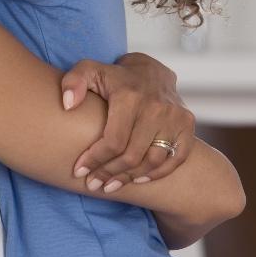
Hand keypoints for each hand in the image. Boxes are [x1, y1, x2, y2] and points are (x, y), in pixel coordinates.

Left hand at [61, 52, 194, 193]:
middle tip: (93, 183)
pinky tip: (137, 179)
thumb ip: (72, 82)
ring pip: (152, 161)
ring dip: (129, 178)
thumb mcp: (88, 71)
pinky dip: (157, 174)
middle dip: (108, 173)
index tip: (78, 171)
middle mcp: (156, 107)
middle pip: (131, 155)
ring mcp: (175, 117)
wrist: (149, 71)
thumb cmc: (113, 77)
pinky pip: (176, 159)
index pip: (112, 140)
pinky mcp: (187, 124)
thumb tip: (68, 105)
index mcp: (130, 96)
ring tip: (110, 185)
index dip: (94, 160)